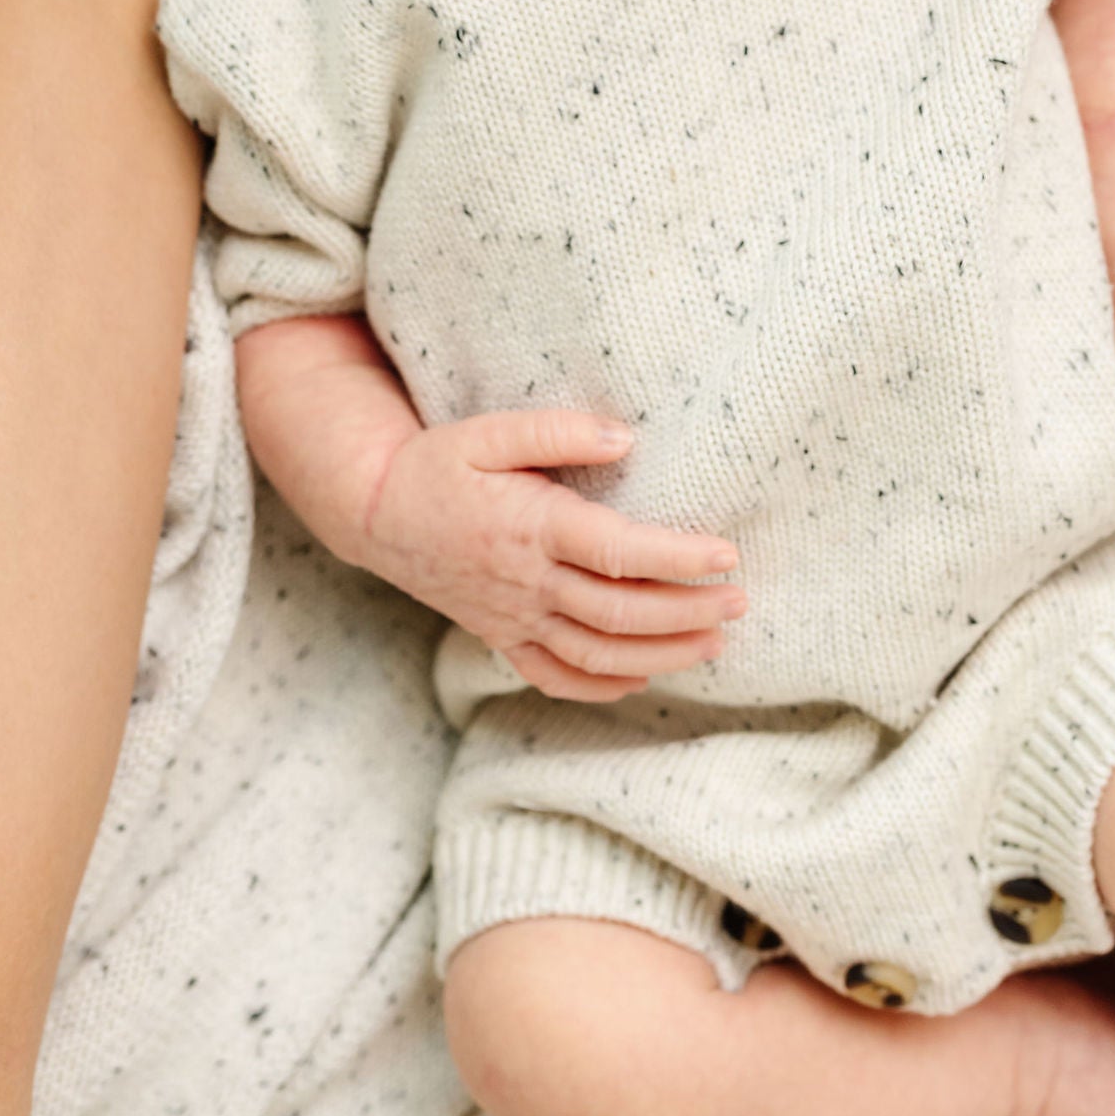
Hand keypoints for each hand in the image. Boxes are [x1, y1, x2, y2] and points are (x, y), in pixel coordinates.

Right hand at [357, 410, 746, 703]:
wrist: (376, 514)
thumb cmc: (438, 464)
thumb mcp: (487, 431)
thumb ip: (556, 432)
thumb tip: (625, 438)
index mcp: (531, 525)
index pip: (617, 551)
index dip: (677, 557)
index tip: (726, 555)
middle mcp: (526, 581)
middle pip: (618, 611)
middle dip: (687, 612)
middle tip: (738, 602)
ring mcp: (513, 617)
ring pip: (597, 652)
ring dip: (661, 654)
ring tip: (714, 644)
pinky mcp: (501, 635)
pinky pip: (553, 675)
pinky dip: (600, 684)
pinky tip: (640, 676)